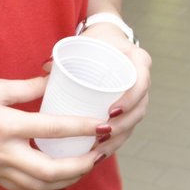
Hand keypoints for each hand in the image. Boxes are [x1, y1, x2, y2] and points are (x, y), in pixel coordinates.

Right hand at [0, 77, 107, 189]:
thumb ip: (28, 87)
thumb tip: (56, 77)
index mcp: (5, 125)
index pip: (52, 129)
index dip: (81, 129)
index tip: (102, 125)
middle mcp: (3, 153)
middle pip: (52, 171)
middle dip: (81, 166)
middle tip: (99, 153)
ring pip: (41, 186)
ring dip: (68, 180)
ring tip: (85, 166)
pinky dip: (47, 187)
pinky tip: (60, 178)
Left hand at [75, 26, 151, 158]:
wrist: (109, 37)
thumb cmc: (98, 39)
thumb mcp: (87, 41)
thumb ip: (68, 53)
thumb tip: (46, 67)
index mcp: (138, 60)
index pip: (141, 83)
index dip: (130, 100)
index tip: (110, 111)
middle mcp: (143, 78)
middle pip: (139, 109)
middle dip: (122, 126)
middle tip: (100, 134)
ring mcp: (140, 94)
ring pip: (134, 122)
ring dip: (118, 138)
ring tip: (98, 150)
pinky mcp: (132, 106)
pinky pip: (128, 126)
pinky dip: (116, 140)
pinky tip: (100, 152)